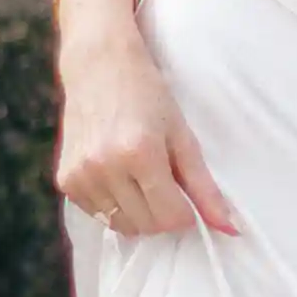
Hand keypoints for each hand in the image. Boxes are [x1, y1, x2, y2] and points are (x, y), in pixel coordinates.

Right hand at [56, 7, 242, 239]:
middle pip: (147, 225)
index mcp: (140, 154)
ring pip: (122, 226)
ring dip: (139, 212)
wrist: (98, 66)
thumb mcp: (183, 136)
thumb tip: (231, 230)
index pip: (171, 217)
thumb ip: (205, 187)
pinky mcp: (65, 181)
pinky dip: (115, 206)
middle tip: (165, 182)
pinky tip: (118, 176)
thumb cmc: (148, 97)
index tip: (186, 193)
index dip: (186, 213)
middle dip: (163, 214)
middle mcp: (105, 168)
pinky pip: (99, 216)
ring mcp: (80, 176)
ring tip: (140, 176)